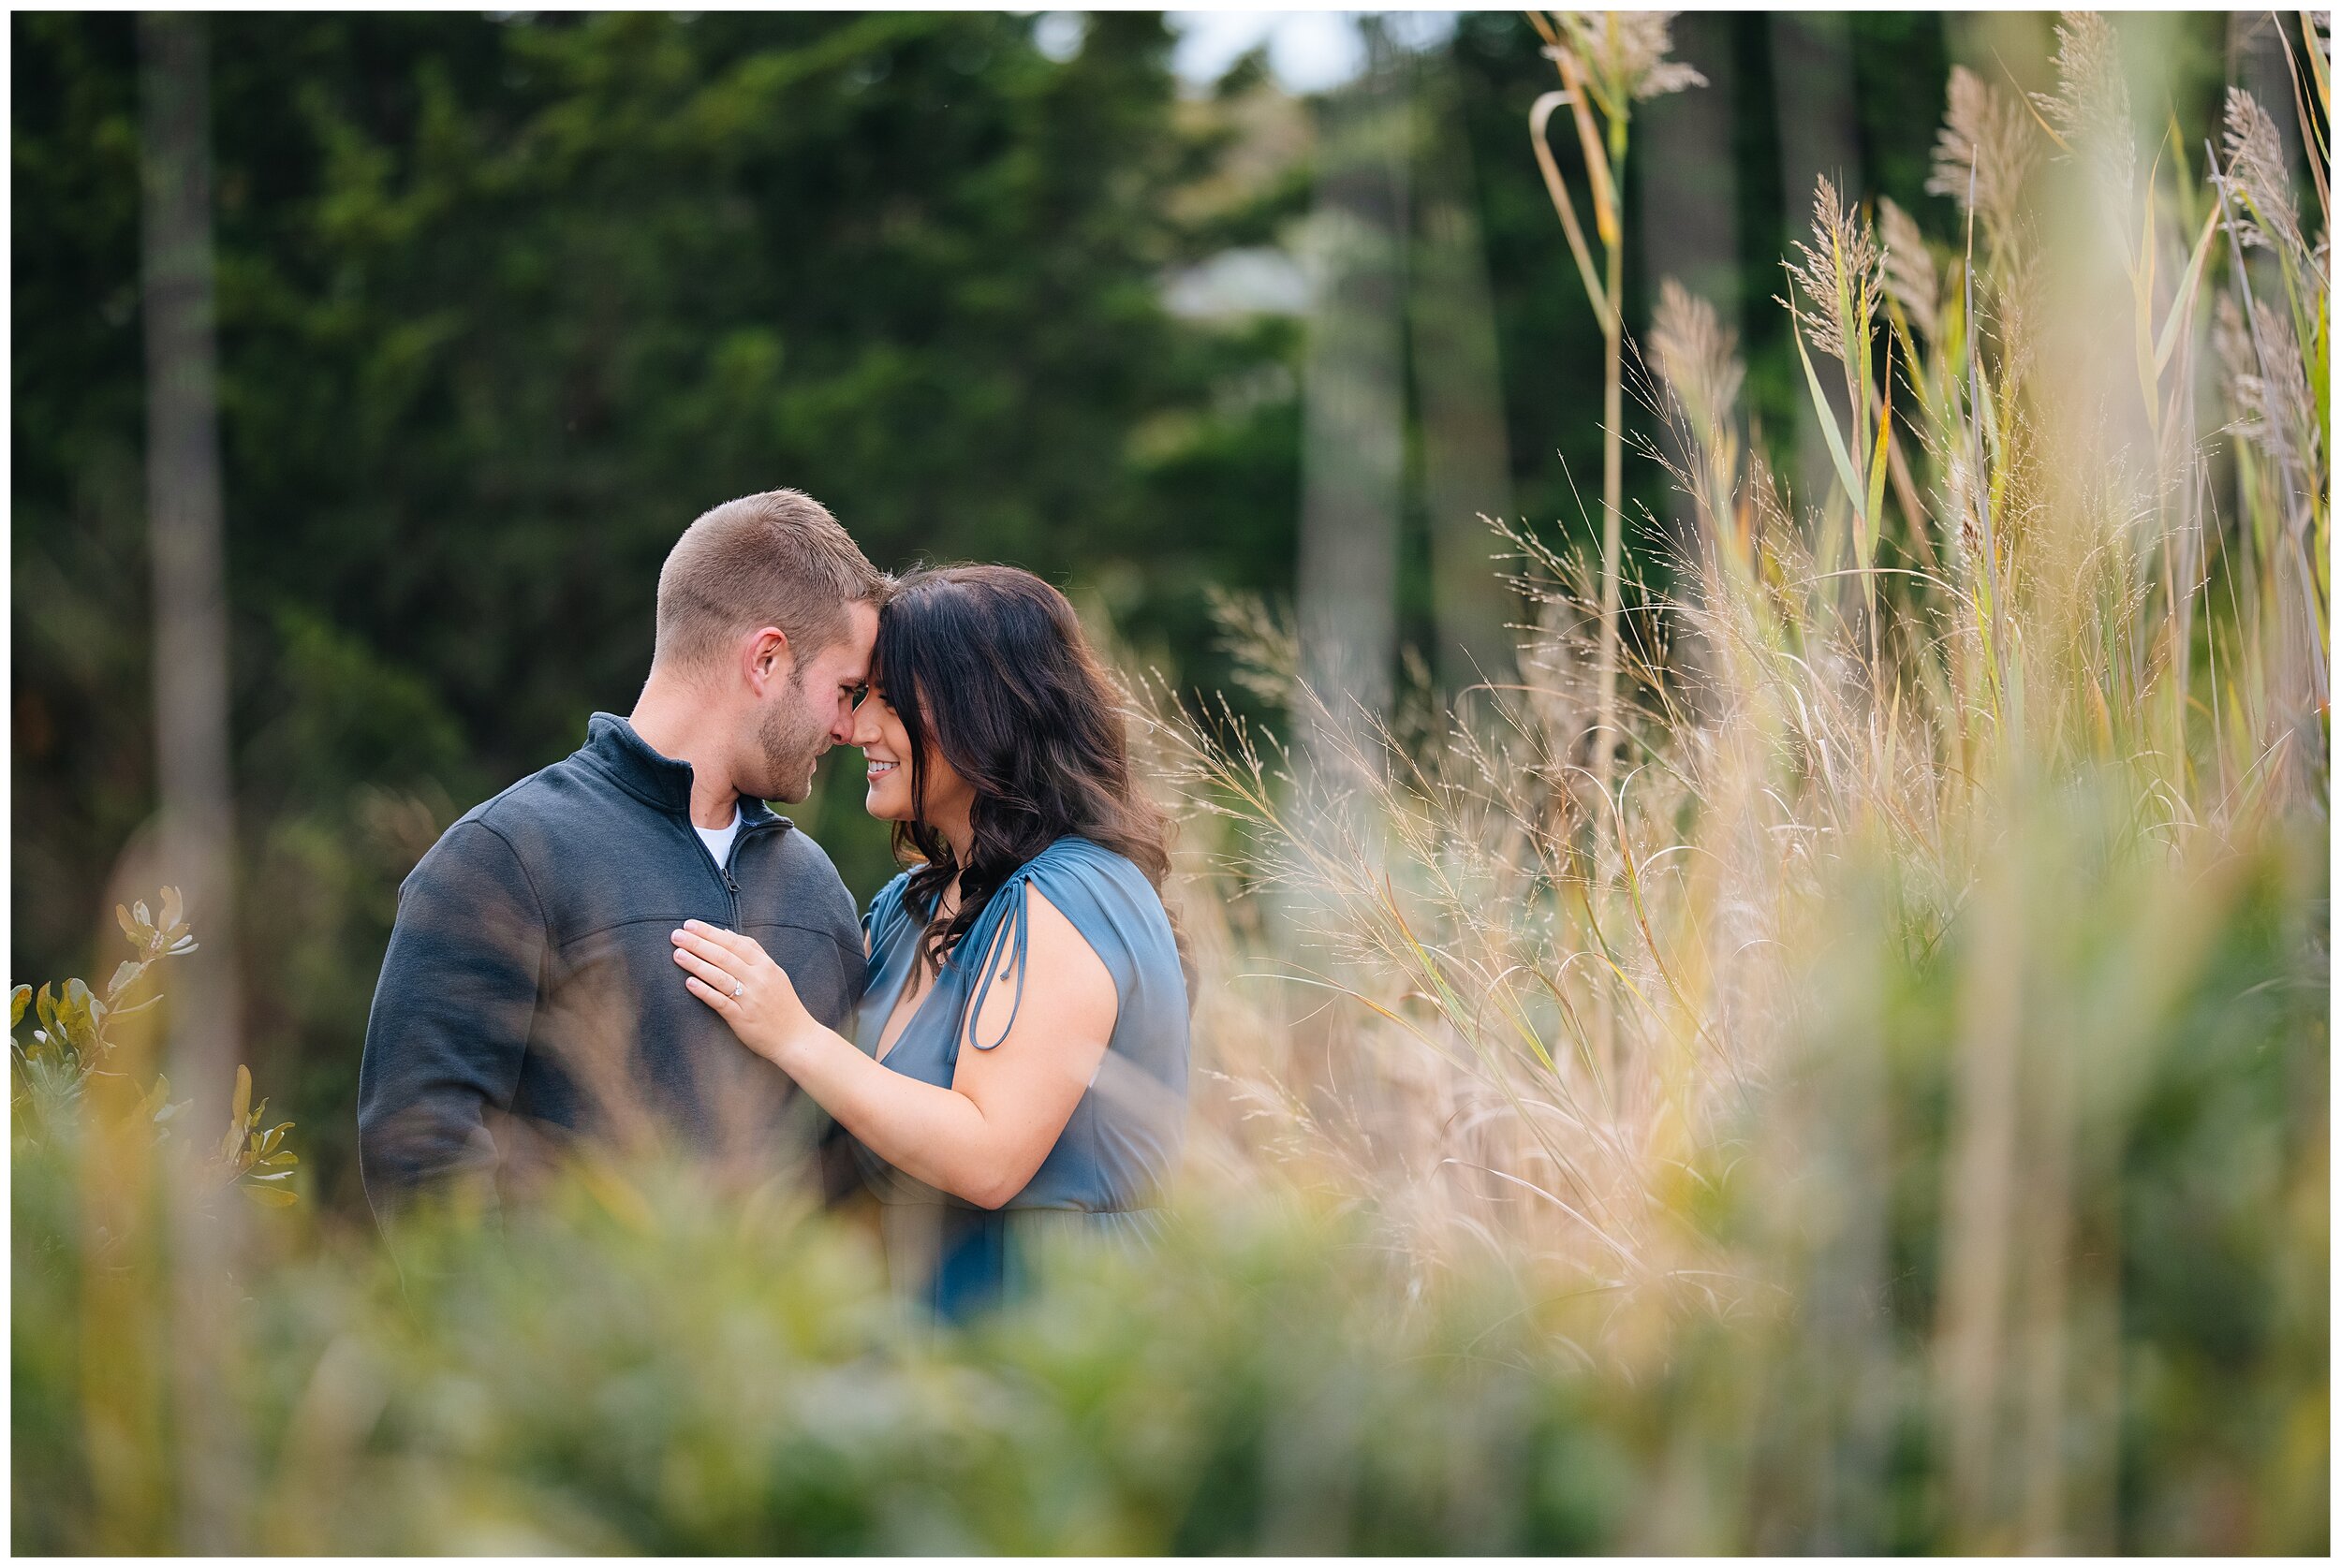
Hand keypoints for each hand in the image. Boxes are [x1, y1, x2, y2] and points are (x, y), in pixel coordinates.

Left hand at [671, 921, 815, 1068]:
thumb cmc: (783, 1003)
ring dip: (696, 964)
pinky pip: (720, 1002)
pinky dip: (704, 991)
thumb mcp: (774, 972)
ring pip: (719, 976)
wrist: (796, 1037)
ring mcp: (750, 999)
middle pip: (723, 956)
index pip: (733, 942)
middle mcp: (758, 979)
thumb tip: (726, 933)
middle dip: (697, 943)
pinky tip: (689, 983)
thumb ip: (753, 951)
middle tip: (676, 935)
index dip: (710, 932)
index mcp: (765, 965)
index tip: (690, 925)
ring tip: (677, 954)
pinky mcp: (742, 1018)